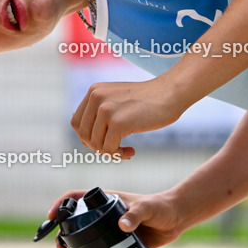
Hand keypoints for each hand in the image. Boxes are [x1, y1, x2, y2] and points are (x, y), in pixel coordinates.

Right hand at [47, 189, 185, 247]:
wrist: (177, 219)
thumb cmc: (161, 207)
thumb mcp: (147, 209)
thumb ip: (136, 215)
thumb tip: (123, 226)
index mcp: (106, 203)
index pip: (76, 198)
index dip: (60, 205)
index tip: (50, 217)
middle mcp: (104, 217)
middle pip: (77, 227)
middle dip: (66, 239)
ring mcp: (111, 233)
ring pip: (87, 245)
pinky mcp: (120, 247)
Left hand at [70, 79, 187, 155]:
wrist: (170, 93)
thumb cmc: (148, 100)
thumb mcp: (117, 98)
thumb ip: (100, 110)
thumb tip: (83, 134)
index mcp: (94, 91)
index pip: (77, 122)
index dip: (88, 137)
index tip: (105, 142)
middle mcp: (96, 97)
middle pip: (83, 135)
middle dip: (98, 147)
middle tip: (115, 149)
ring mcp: (106, 109)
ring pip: (95, 144)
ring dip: (110, 153)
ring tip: (125, 151)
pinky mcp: (118, 123)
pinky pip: (109, 150)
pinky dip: (119, 155)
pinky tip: (131, 152)